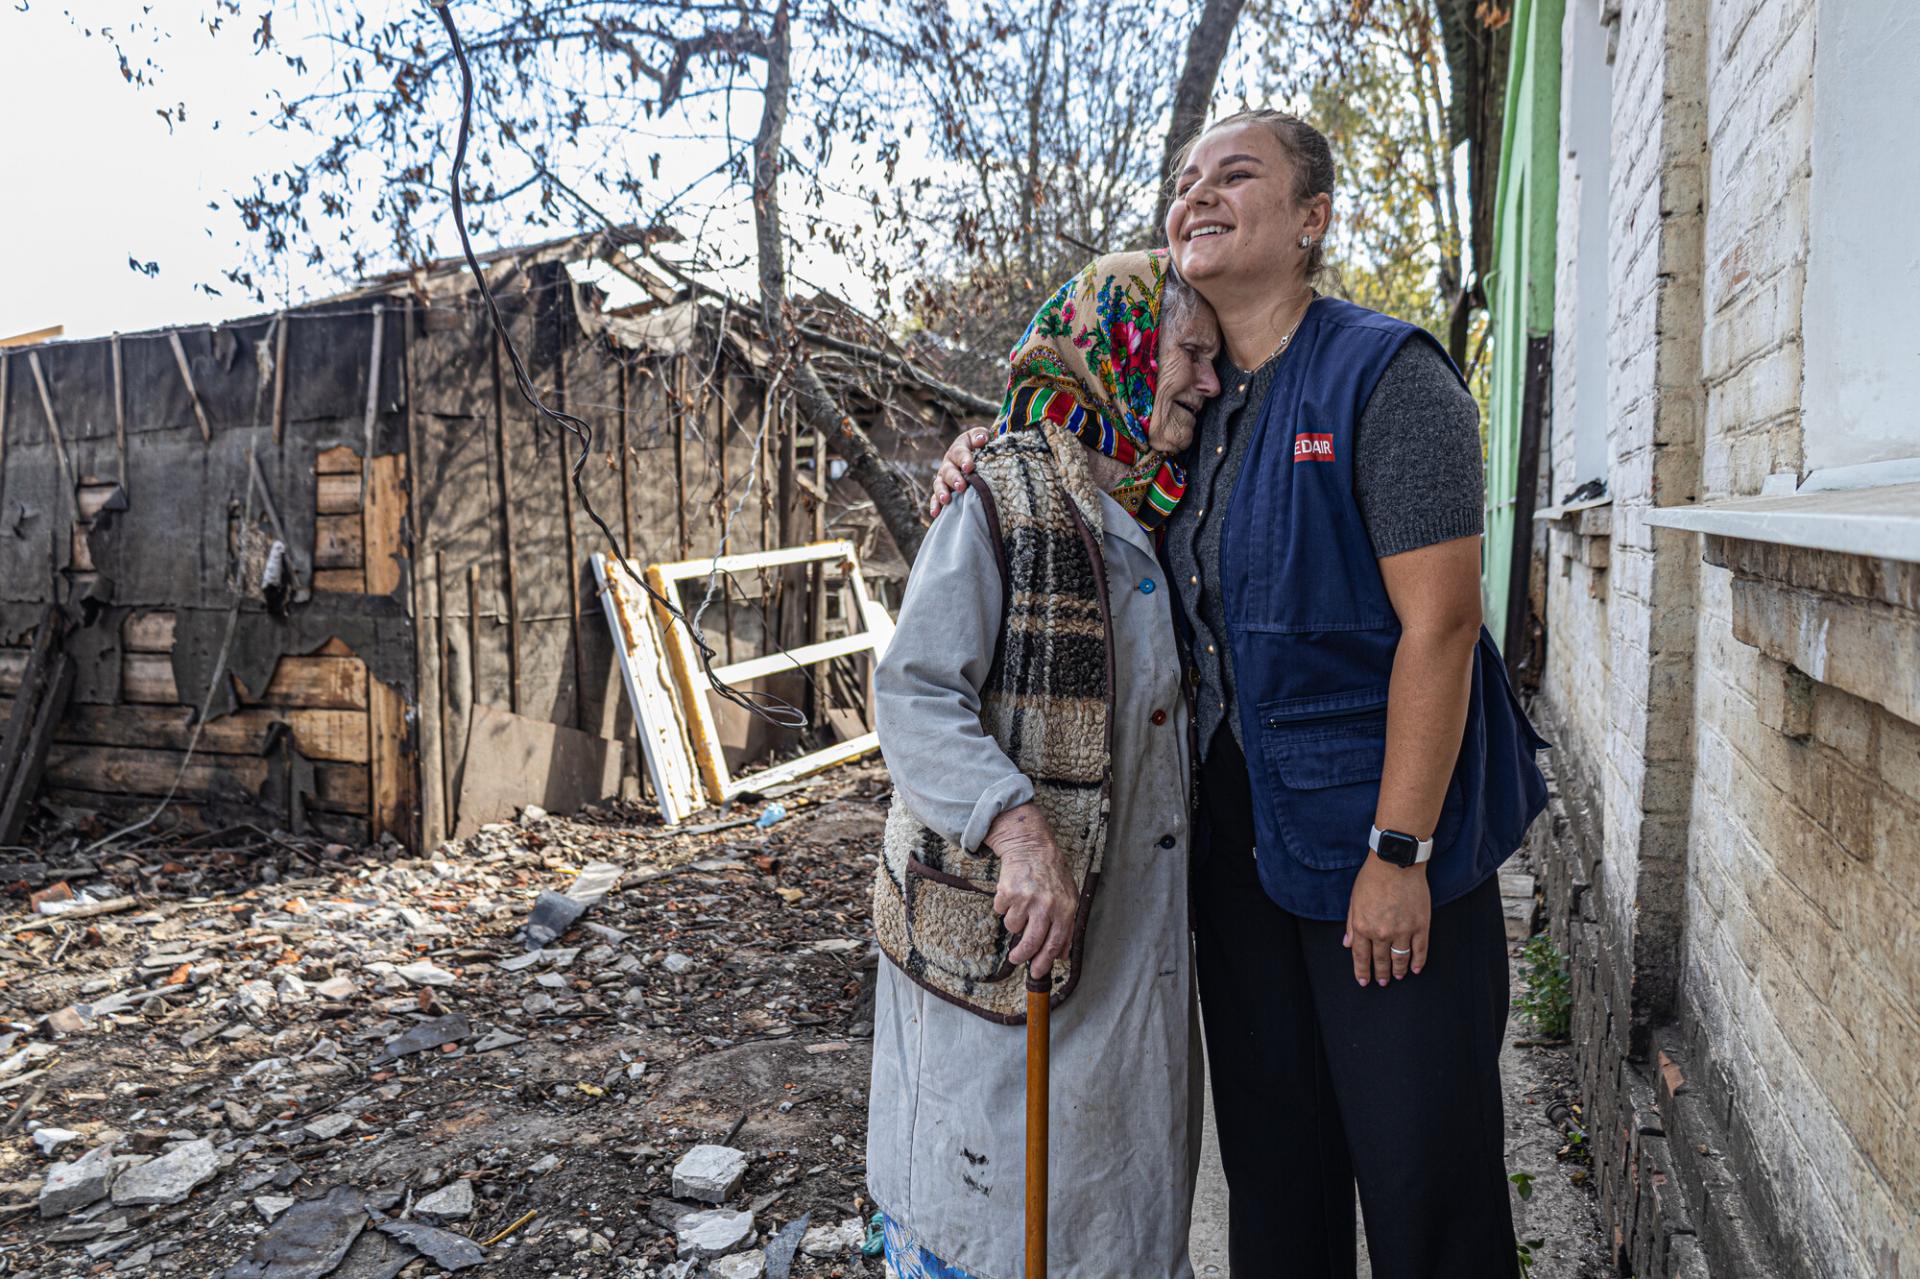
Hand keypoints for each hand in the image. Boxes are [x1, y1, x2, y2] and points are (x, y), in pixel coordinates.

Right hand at [929, 428, 988, 516]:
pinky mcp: (942, 491)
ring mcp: (944, 478)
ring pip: (939, 484)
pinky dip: (935, 505)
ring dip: (942, 492)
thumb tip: (982, 439)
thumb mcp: (982, 438)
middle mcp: (949, 463)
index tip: (969, 467)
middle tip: (961, 486)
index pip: (960, 452)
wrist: (979, 457)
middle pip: (948, 470)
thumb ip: (980, 435)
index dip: (964, 459)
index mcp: (959, 449)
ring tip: (946, 500)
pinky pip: (935, 498)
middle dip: (954, 478)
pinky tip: (936, 513)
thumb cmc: (982, 448)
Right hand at [985, 803, 1076, 973]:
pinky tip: (1013, 894)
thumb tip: (1063, 955)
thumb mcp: (1069, 898)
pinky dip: (1004, 906)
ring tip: (1021, 906)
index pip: (1054, 944)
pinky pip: (1001, 911)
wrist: (1032, 847)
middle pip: (1031, 943)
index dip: (1044, 962)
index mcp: (1065, 909)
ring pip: (1013, 927)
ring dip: (1014, 921)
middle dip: (1022, 955)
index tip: (1036, 972)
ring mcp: (1026, 899)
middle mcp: (1046, 905)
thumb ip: (1068, 927)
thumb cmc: (1052, 875)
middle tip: (1015, 959)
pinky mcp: (1008, 892)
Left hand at [1344, 853, 1429, 985]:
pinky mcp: (1420, 926)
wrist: (1396, 862)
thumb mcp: (1354, 900)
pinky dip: (1418, 962)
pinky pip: (1420, 950)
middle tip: (1382, 982)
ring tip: (1397, 976)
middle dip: (1381, 974)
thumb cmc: (1372, 878)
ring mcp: (1403, 931)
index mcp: (1363, 926)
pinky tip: (1414, 969)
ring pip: (1400, 958)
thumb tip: (1347, 944)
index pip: (1361, 956)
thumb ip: (1351, 924)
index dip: (1362, 971)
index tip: (1364, 981)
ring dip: (1398, 970)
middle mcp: (1382, 932)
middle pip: (1380, 960)